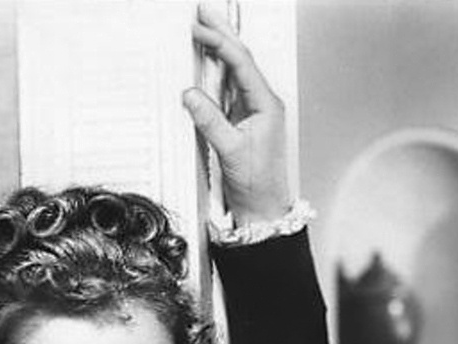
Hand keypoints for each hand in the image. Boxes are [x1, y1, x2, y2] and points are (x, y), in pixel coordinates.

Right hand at [182, 2, 292, 224]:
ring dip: (218, 46)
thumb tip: (191, 94)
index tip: (198, 29)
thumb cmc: (258, 185)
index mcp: (266, 104)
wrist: (263, 210)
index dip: (219, 43)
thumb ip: (211, 122)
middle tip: (202, 10)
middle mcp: (261, 102)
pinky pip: (227, 87)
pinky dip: (214, 69)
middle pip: (240, 58)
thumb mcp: (232, 152)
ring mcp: (251, 110)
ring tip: (202, 24)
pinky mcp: (241, 120)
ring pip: (234, 69)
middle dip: (221, 32)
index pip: (241, 63)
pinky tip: (205, 59)